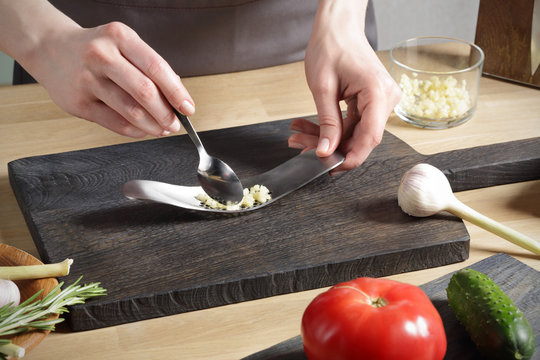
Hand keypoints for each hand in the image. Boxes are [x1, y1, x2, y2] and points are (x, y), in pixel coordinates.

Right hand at [31, 21, 194, 137]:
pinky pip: (114, 123)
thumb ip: (149, 67)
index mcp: (119, 37)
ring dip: (153, 125)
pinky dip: (135, 131)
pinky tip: (143, 130)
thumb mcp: (123, 44)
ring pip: (130, 111)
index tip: (188, 108)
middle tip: (176, 124)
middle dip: (166, 113)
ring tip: (163, 129)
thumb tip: (177, 97)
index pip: (157, 68)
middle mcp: (101, 56)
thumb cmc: (95, 49)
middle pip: (144, 91)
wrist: (48, 48)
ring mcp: (87, 80)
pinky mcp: (78, 103)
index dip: (177, 92)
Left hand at [290, 0, 400, 173]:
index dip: (350, 157)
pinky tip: (308, 129)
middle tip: (300, 147)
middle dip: (329, 147)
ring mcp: (380, 101)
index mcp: (378, 93)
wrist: (337, 26)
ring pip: (353, 133)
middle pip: (360, 138)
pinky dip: (330, 128)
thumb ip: (326, 123)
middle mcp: (385, 99)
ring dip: (325, 138)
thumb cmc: (331, 46)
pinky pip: (352, 123)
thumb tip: (325, 152)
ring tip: (297, 135)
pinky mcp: (371, 102)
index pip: (370, 137)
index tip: (330, 168)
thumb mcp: (322, 87)